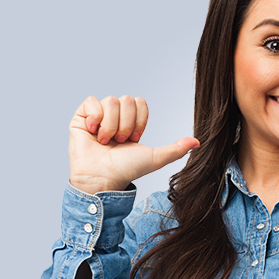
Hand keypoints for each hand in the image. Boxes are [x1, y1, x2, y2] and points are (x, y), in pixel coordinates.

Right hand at [69, 95, 198, 193]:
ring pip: (110, 100)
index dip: (140, 119)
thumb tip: (198, 142)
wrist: (103, 179)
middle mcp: (113, 117)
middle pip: (126, 99)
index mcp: (130, 122)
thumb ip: (176, 149)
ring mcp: (96, 117)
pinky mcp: (80, 118)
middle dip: (126, 123)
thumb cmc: (127, 170)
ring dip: (111, 125)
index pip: (140, 101)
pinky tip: (94, 132)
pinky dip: (95, 117)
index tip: (135, 138)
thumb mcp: (155, 158)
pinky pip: (90, 101)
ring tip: (106, 141)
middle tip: (120, 141)